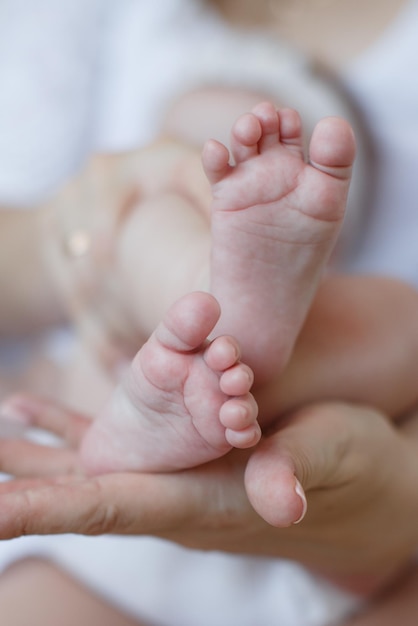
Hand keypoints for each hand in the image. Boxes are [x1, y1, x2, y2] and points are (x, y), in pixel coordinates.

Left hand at [0, 394, 416, 595]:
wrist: (370, 490)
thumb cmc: (357, 471)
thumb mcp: (335, 455)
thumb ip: (299, 469)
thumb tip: (281, 498)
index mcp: (207, 501)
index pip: (113, 505)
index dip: (48, 509)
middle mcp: (179, 494)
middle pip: (82, 492)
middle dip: (20, 486)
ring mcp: (178, 477)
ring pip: (87, 468)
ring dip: (30, 457)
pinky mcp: (186, 457)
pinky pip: (112, 442)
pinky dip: (67, 428)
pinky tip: (31, 409)